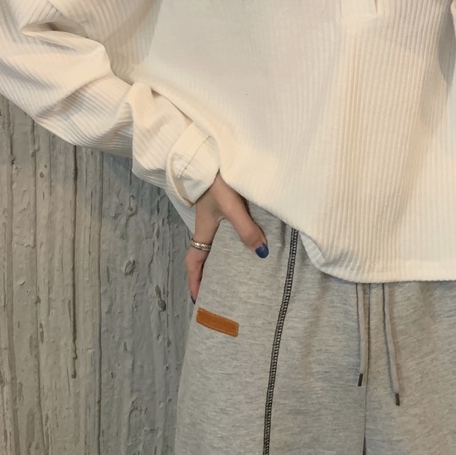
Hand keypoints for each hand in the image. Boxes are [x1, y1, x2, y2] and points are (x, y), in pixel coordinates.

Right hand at [185, 171, 268, 303]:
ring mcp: (214, 214)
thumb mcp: (231, 207)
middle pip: (204, 254)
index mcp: (203, 230)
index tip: (199, 300)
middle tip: (218, 290)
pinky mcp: (223, 203)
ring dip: (220, 258)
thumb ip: (245, 229)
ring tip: (233, 272)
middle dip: (208, 274)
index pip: (194, 261)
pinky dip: (232, 241)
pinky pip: (226, 229)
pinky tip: (246, 241)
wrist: (211, 153)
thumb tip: (261, 253)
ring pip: (215, 242)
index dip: (195, 281)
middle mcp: (207, 225)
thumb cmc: (217, 181)